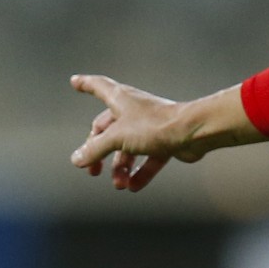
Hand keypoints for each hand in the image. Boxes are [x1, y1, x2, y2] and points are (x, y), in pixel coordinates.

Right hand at [69, 74, 202, 191]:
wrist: (193, 132)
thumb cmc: (155, 125)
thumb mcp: (117, 138)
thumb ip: (95, 149)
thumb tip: (77, 159)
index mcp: (121, 100)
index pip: (98, 87)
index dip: (86, 84)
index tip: (75, 81)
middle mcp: (134, 111)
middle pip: (108, 130)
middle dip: (99, 152)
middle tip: (92, 170)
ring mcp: (150, 126)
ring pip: (129, 148)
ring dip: (121, 168)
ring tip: (119, 184)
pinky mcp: (165, 141)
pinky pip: (148, 159)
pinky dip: (140, 173)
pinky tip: (133, 186)